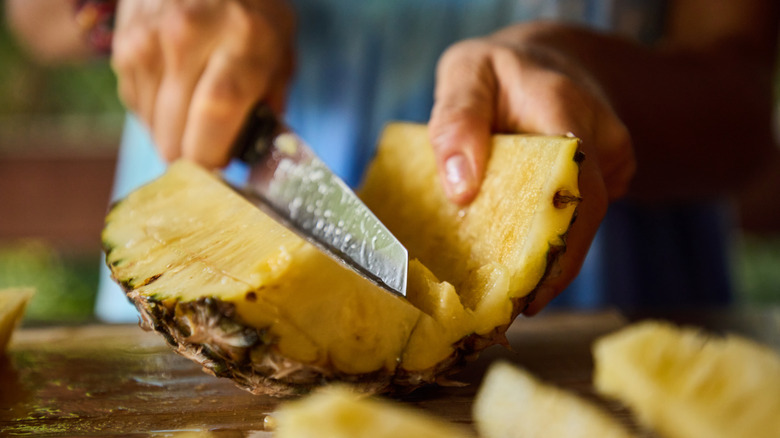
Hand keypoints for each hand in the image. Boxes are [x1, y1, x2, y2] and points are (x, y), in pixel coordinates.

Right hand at [111, 0, 294, 167]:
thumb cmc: (252, 11)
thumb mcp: (281, 50)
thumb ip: (271, 105)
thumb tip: (256, 161)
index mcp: (242, 40)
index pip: (215, 118)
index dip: (213, 158)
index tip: (221, 170)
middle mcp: (188, 39)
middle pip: (174, 134)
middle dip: (194, 157)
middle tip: (213, 146)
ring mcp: (148, 41)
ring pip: (152, 127)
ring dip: (174, 134)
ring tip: (197, 111)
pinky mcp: (122, 46)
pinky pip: (136, 106)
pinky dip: (157, 113)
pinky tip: (177, 92)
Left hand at [429, 22, 634, 313]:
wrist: (540, 67)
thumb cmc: (495, 72)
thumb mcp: (465, 73)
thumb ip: (457, 120)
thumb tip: (461, 190)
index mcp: (565, 107)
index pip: (575, 184)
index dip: (558, 246)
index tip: (529, 292)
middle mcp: (601, 136)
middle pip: (586, 218)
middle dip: (552, 270)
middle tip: (514, 313)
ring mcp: (610, 159)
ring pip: (585, 224)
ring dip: (551, 263)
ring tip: (514, 304)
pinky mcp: (605, 178)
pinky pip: (578, 218)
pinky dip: (550, 244)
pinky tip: (521, 270)